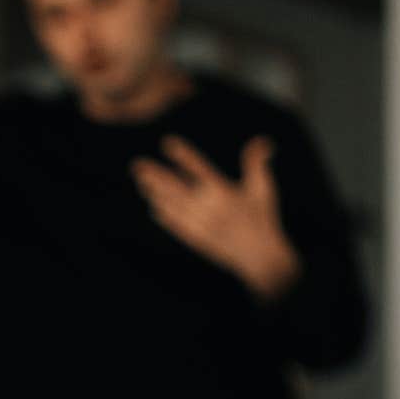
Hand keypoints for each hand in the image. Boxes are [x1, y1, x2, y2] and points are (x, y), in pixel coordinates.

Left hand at [131, 134, 301, 300]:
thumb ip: (256, 163)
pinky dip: (163, 214)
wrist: (260, 258)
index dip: (182, 155)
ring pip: (170, 204)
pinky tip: (153, 205)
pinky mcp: (195, 238)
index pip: (198, 168)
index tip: (167, 142)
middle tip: (137, 164)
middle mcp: (206, 207)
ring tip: (140, 180)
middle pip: (174, 187)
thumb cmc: (263, 220)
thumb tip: (262, 140)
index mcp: (222, 192)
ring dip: (154, 192)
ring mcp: (198, 223)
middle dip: (155, 175)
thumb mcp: (263, 189)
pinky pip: (174, 224)